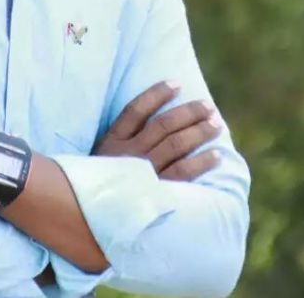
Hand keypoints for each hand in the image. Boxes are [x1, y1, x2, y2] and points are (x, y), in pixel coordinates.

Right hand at [93, 80, 222, 179]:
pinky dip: (201, 162)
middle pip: (163, 125)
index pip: (136, 109)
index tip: (176, 83)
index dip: (157, 94)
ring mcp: (143, 171)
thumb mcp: (97, 161)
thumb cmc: (95, 188)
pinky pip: (183, 172)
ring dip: (198, 132)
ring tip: (215, 124)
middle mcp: (128, 152)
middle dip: (188, 113)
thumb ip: (115, 144)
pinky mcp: (156, 191)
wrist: (87, 220)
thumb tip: (143, 123)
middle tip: (208, 106)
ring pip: (176, 144)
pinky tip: (216, 155)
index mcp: (112, 140)